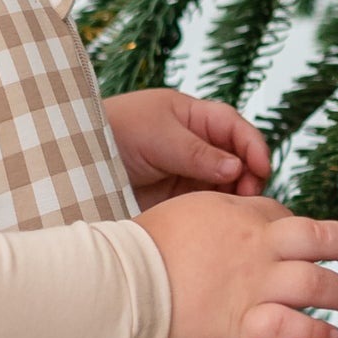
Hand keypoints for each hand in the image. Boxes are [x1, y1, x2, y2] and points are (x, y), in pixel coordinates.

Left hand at [104, 87, 270, 207]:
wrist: (76, 161)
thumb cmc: (114, 133)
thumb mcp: (158, 136)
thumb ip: (197, 153)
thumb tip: (237, 168)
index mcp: (192, 116)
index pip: (234, 127)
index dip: (252, 145)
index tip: (261, 167)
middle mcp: (196, 144)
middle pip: (237, 158)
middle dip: (249, 174)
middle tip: (250, 195)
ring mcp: (187, 172)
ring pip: (226, 184)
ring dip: (236, 195)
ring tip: (237, 210)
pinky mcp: (177, 198)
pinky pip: (207, 203)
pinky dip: (218, 210)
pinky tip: (219, 220)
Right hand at [133, 195, 337, 337]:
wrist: (123, 281)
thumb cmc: (141, 246)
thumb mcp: (185, 211)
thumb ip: (219, 218)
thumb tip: (240, 222)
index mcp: (239, 216)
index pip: (285, 217)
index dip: (301, 231)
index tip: (309, 245)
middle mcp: (256, 248)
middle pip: (322, 239)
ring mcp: (254, 286)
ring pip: (318, 285)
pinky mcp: (244, 325)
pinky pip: (294, 329)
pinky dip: (318, 334)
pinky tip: (331, 337)